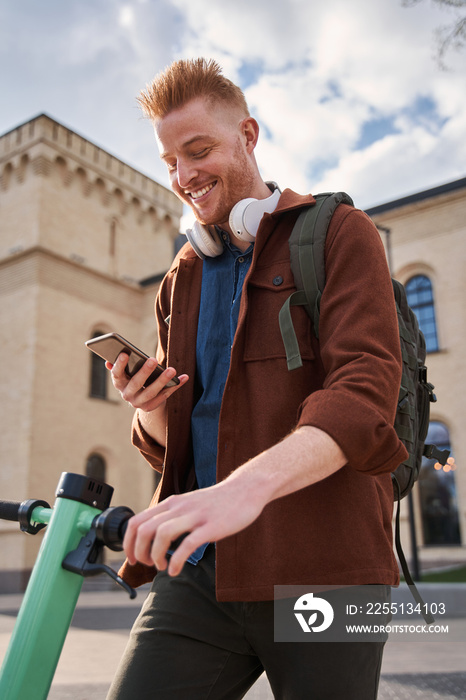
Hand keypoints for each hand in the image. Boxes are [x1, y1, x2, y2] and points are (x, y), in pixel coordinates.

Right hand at [107, 353, 188, 412]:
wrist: (140, 399)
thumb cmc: (133, 377)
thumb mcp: (126, 372)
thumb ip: (120, 366)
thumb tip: (109, 361)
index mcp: (119, 383)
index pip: (116, 374)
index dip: (119, 364)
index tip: (125, 354)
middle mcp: (127, 394)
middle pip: (136, 383)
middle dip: (145, 371)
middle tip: (154, 359)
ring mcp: (138, 402)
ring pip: (151, 392)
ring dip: (162, 380)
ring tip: (172, 370)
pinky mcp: (150, 406)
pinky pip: (164, 395)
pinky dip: (175, 386)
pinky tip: (184, 377)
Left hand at [123, 478, 266, 575]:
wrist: (245, 489)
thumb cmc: (217, 502)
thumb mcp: (188, 504)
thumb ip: (172, 517)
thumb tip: (155, 539)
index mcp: (171, 503)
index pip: (137, 521)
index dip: (128, 543)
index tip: (132, 558)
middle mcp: (179, 507)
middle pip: (144, 529)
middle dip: (139, 552)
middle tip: (147, 564)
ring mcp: (195, 516)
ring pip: (162, 534)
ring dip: (156, 556)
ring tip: (162, 567)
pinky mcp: (211, 526)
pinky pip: (188, 544)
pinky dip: (177, 561)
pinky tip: (176, 570)